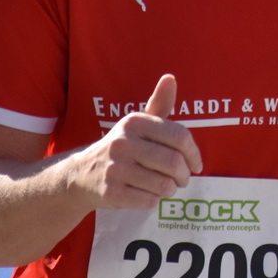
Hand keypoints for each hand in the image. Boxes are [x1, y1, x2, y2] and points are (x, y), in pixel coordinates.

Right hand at [68, 75, 202, 209]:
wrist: (81, 174)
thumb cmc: (122, 148)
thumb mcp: (138, 125)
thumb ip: (159, 104)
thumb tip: (170, 77)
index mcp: (135, 122)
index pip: (179, 136)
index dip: (194, 153)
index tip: (196, 164)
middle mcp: (123, 142)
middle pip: (173, 162)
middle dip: (184, 175)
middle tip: (182, 179)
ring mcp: (115, 168)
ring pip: (163, 184)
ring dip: (169, 189)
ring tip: (164, 186)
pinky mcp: (110, 191)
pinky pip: (148, 200)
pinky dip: (153, 200)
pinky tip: (146, 194)